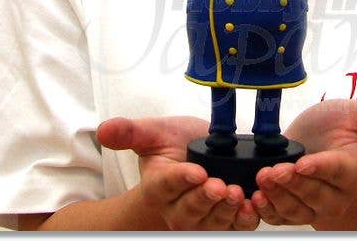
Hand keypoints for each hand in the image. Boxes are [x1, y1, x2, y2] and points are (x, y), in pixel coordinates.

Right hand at [97, 116, 258, 229]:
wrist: (198, 153)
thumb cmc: (174, 143)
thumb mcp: (155, 132)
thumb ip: (131, 132)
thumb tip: (104, 129)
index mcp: (158, 186)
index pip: (165, 186)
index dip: (181, 180)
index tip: (197, 171)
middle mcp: (177, 208)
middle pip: (189, 211)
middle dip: (204, 200)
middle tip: (218, 185)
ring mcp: (201, 218)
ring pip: (212, 222)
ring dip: (225, 211)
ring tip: (236, 194)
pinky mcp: (224, 221)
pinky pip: (234, 227)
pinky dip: (244, 220)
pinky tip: (252, 207)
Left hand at [251, 99, 356, 225]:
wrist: (322, 139)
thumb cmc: (342, 125)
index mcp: (352, 169)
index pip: (337, 171)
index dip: (319, 168)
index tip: (302, 164)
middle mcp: (336, 193)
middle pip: (314, 195)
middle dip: (293, 185)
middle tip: (274, 171)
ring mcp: (314, 204)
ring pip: (296, 210)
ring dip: (277, 197)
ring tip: (262, 179)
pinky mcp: (294, 207)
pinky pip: (281, 217)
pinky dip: (267, 211)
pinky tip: (255, 199)